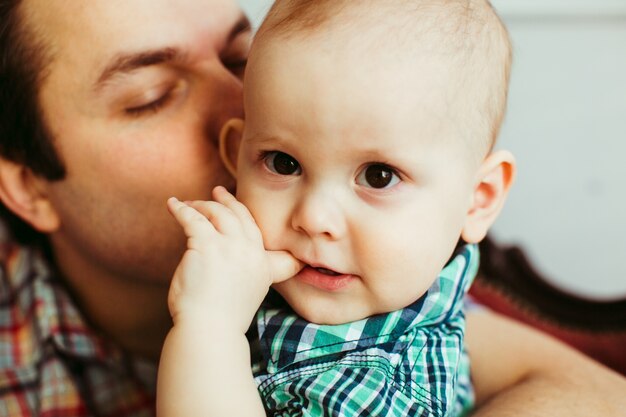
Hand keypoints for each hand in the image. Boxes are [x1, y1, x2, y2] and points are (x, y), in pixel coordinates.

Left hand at [166, 186, 302, 332]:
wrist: (210, 329)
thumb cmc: (222, 318)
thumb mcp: (249, 292)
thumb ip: (246, 271)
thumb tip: (226, 258)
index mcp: (264, 264)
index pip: (255, 229)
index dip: (243, 213)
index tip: (234, 203)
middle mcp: (251, 251)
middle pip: (238, 216)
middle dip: (226, 201)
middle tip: (216, 191)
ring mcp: (230, 246)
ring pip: (216, 213)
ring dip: (201, 205)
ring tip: (189, 203)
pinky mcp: (207, 244)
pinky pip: (193, 218)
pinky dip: (181, 209)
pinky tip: (173, 205)